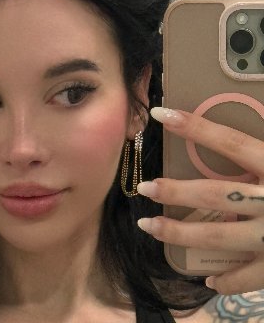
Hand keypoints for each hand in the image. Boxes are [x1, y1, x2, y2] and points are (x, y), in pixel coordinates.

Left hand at [136, 107, 263, 294]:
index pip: (231, 143)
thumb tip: (243, 129)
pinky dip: (231, 280)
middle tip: (143, 187)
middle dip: (176, 191)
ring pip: (222, 237)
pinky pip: (254, 276)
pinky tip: (209, 281)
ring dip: (181, 234)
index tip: (160, 114)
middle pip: (216, 194)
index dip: (195, 126)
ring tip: (148, 226)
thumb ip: (262, 144)